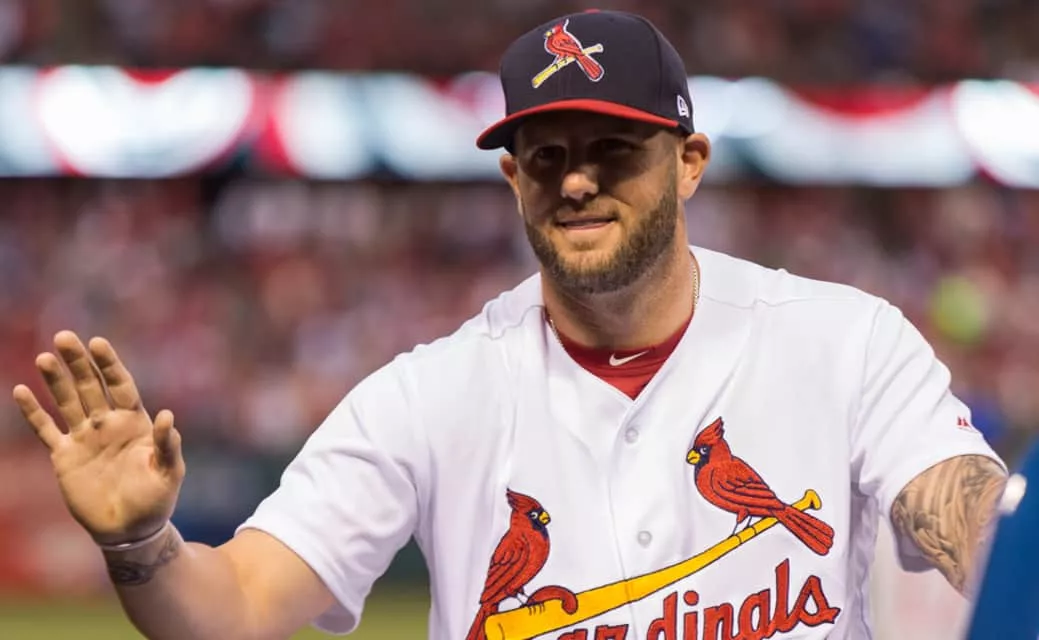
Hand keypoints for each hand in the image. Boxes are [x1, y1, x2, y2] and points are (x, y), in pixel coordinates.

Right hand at [13, 331, 184, 545]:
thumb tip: (168, 416)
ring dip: (55, 381)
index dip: (109, 365)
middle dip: (78, 362)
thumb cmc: (156, 500)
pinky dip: (33, 412)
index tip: (98, 343)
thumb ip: (168, 444)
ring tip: (44, 357)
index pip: (121, 385)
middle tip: (64, 337)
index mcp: (135, 422)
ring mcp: (85, 438)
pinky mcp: (64, 456)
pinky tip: (21, 391)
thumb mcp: (168, 472)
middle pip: (91, 386)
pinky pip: (46, 430)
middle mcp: (108, 424)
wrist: (130, 529)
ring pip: (67, 402)